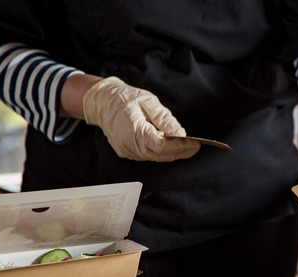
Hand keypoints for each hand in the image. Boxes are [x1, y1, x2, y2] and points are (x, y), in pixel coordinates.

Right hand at [82, 77, 199, 161]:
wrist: (102, 101)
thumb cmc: (124, 98)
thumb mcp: (148, 101)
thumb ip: (164, 118)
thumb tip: (180, 133)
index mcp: (133, 129)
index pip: (161, 145)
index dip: (179, 146)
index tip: (194, 143)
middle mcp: (128, 144)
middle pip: (160, 154)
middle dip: (180, 152)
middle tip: (195, 147)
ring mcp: (126, 150)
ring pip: (155, 157)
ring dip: (172, 154)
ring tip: (188, 147)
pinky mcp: (126, 152)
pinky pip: (147, 155)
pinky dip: (161, 153)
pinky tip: (171, 147)